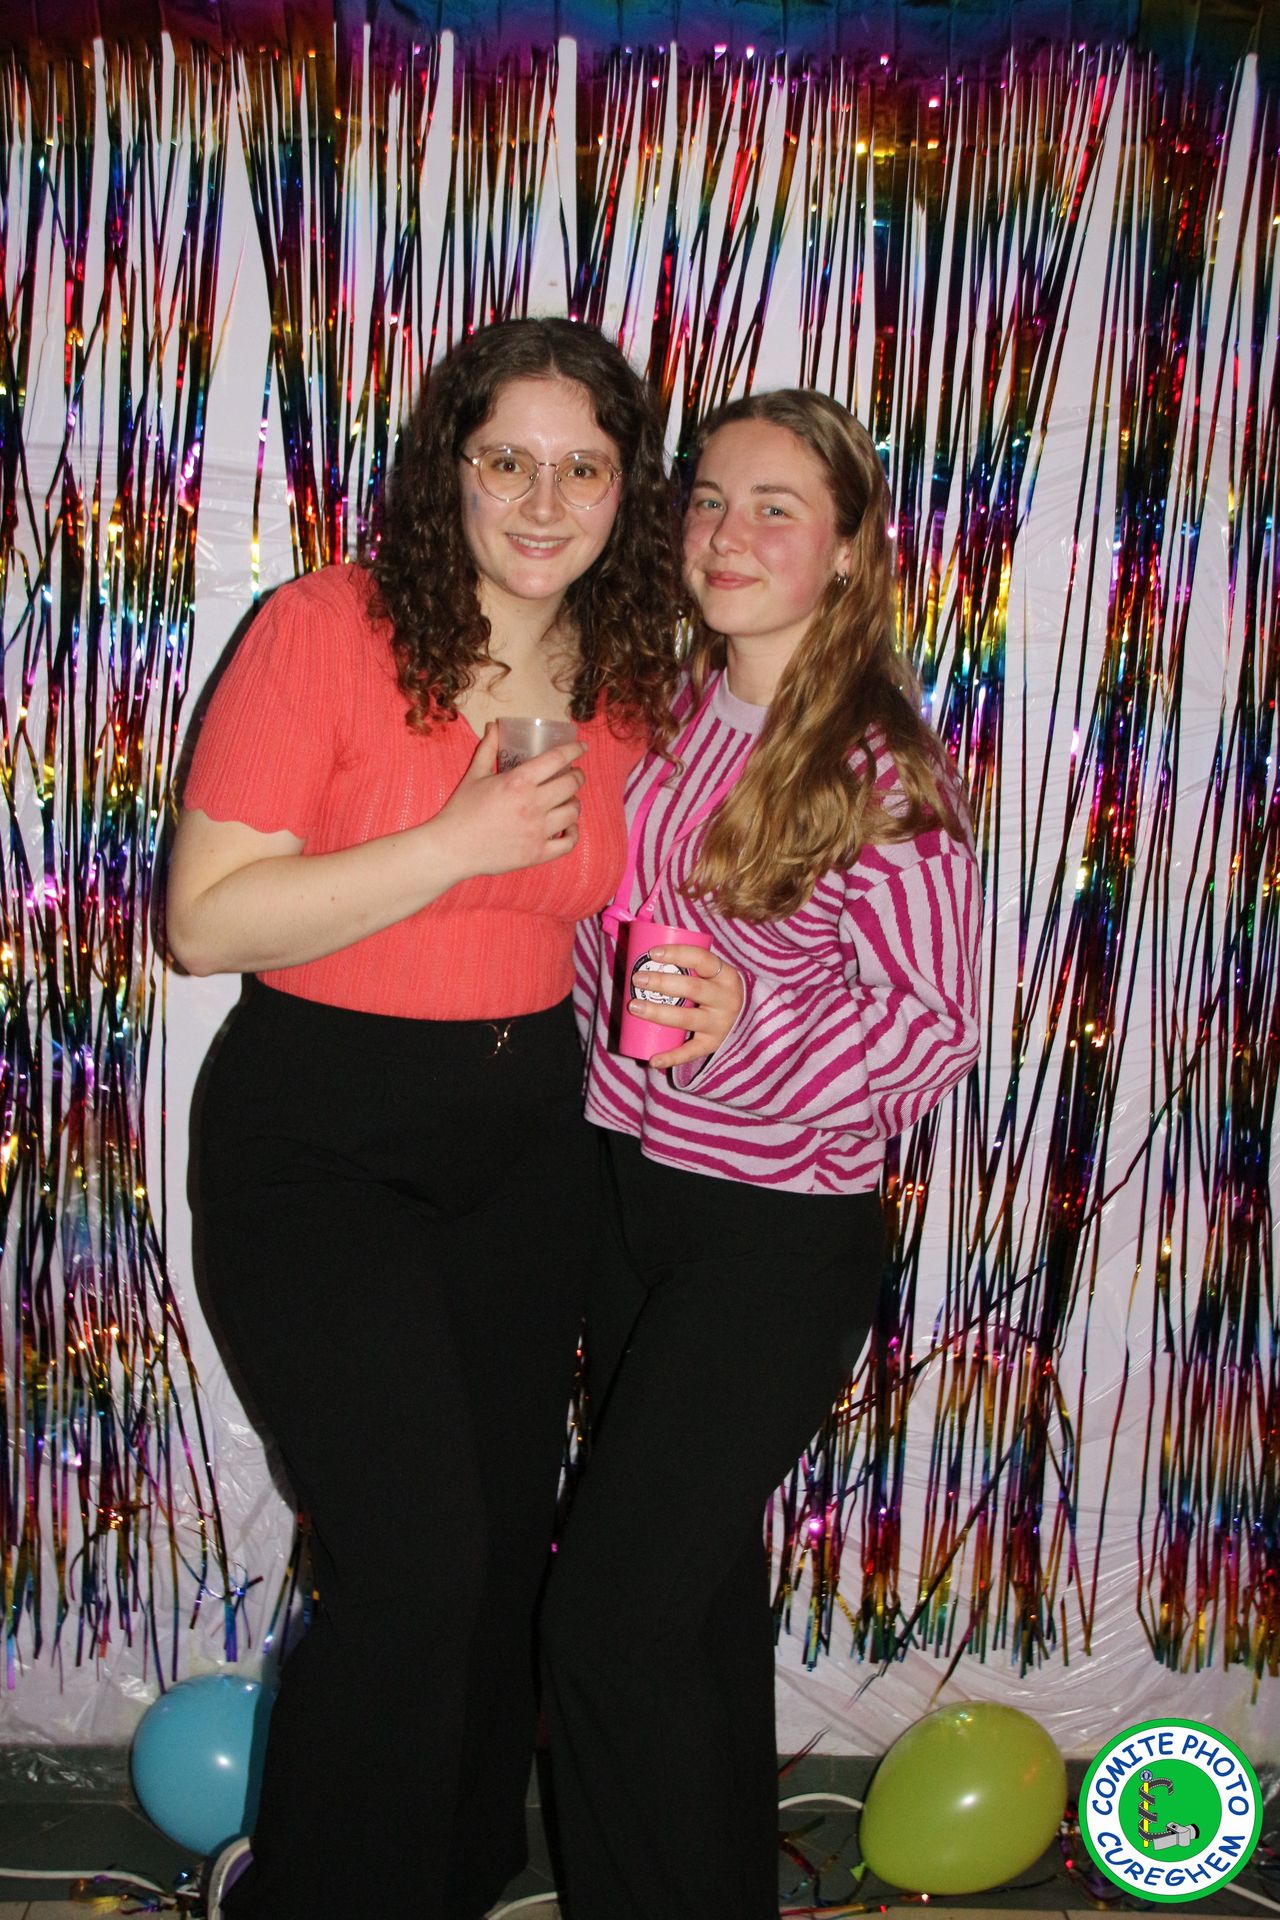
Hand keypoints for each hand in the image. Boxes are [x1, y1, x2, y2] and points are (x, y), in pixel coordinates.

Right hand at [433, 724, 584, 880]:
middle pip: (571, 785)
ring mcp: (537, 831)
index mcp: (518, 781)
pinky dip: (573, 833)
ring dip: (575, 803)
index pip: (557, 759)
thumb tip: (494, 726)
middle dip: (577, 776)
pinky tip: (568, 828)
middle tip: (575, 775)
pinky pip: (568, 843)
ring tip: (569, 801)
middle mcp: (532, 804)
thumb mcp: (475, 774)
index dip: (574, 750)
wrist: (451, 848)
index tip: (582, 748)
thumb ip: (488, 748)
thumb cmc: (461, 810)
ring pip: (573, 812)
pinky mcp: (537, 853)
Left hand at [628, 944, 743, 1069]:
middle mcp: (727, 1000)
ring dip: (658, 1012)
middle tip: (638, 978)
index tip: (652, 953)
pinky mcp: (713, 1045)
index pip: (702, 959)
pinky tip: (652, 1059)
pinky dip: (670, 1057)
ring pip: (687, 1019)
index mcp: (726, 976)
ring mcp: (720, 1024)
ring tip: (634, 1006)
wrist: (749, 1018)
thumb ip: (690, 964)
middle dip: (662, 982)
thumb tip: (645, 949)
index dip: (677, 954)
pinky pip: (690, 1052)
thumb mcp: (714, 975)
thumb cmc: (717, 990)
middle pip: (693, 989)